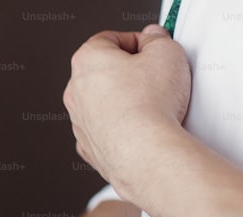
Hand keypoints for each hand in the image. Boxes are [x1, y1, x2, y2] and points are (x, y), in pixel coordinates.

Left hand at [63, 25, 190, 197]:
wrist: (144, 151)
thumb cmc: (149, 105)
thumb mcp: (167, 51)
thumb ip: (157, 39)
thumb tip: (153, 40)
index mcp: (87, 60)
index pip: (111, 39)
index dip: (138, 43)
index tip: (154, 51)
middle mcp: (75, 91)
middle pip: (104, 71)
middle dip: (131, 72)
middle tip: (156, 78)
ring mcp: (78, 121)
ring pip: (104, 103)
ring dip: (126, 101)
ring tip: (152, 106)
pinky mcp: (88, 147)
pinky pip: (106, 129)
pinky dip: (121, 128)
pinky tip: (141, 128)